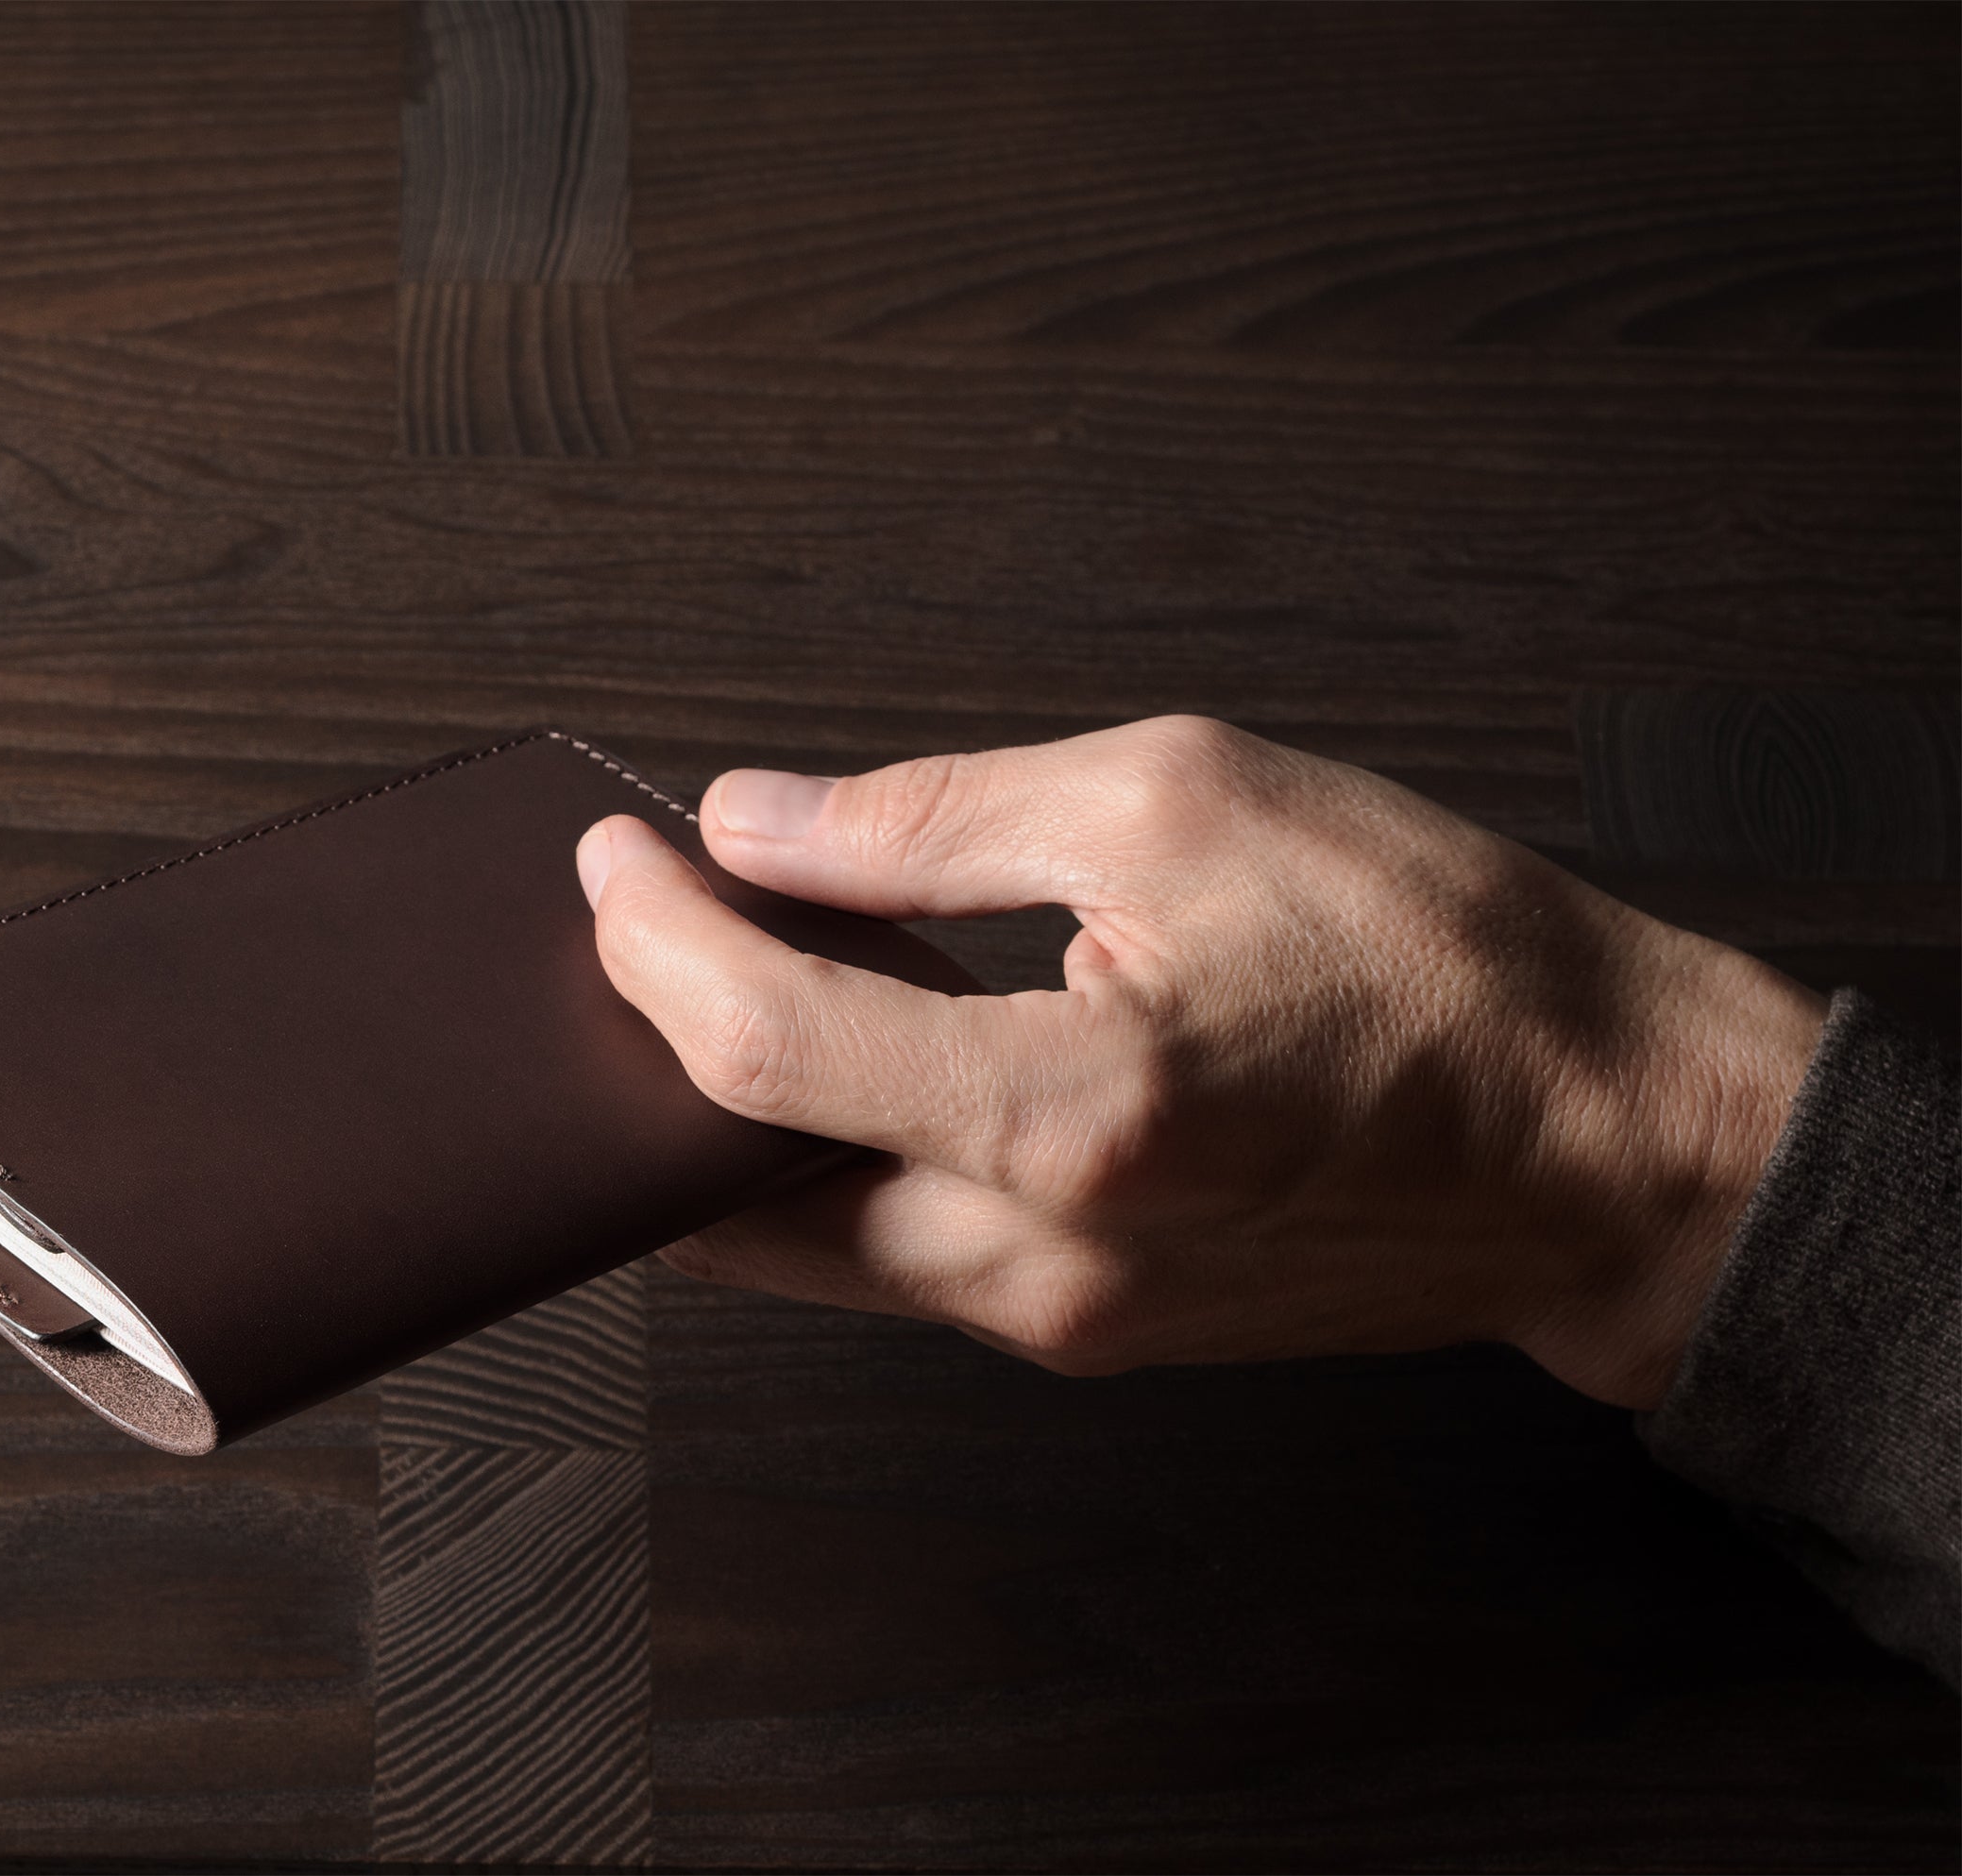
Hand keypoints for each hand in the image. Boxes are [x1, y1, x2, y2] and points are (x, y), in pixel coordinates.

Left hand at [574, 717, 1826, 1409]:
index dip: (648, 942)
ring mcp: (1061, 1319)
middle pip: (731, 1197)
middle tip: (622, 934)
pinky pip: (892, 1260)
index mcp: (1068, 1117)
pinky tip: (834, 1058)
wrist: (1613, 1145)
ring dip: (727, 1125)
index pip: (757, 1054)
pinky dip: (827, 1164)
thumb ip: (931, 819)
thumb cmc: (1444, 965)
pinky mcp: (1087, 1331)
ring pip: (799, 1250)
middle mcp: (1043, 1260)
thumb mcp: (1180, 802)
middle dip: (640, 1065)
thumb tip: (756, 824)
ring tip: (707, 980)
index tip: (613, 856)